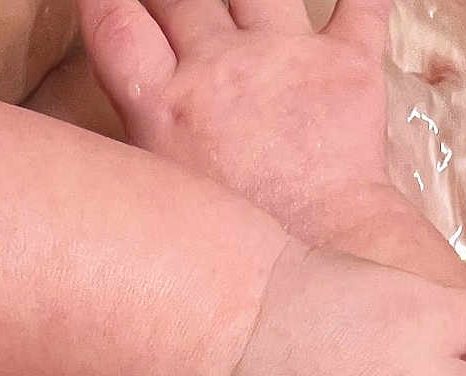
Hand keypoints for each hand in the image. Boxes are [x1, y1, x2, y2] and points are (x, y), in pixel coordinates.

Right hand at [77, 0, 397, 246]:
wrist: (319, 259)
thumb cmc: (228, 259)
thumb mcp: (157, 207)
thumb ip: (139, 152)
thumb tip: (119, 134)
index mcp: (163, 108)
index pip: (116, 23)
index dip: (104, 1)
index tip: (105, 1)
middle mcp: (219, 67)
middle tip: (169, 7)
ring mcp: (286, 56)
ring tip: (234, 5)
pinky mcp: (346, 63)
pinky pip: (361, 2)